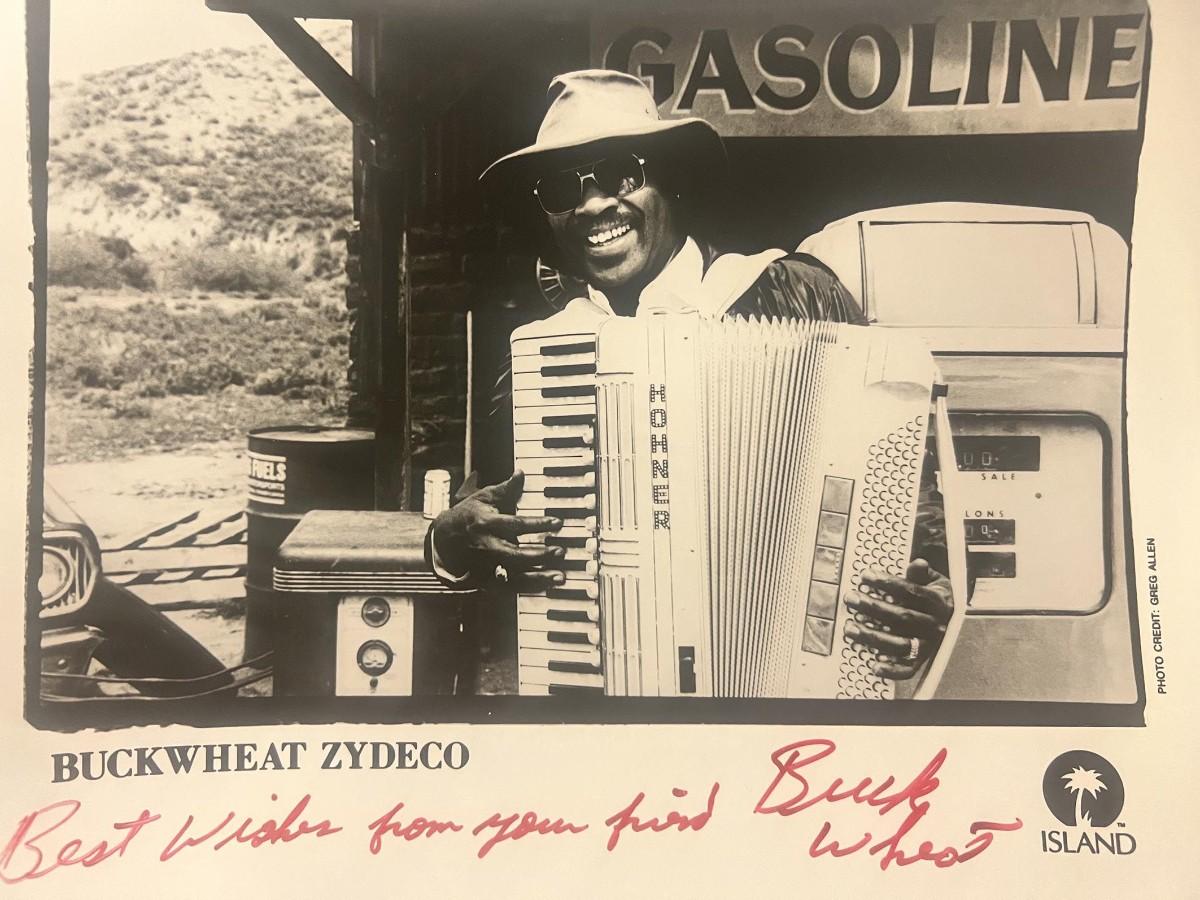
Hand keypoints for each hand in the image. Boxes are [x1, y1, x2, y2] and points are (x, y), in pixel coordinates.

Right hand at [430, 470, 564, 590]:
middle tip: (560, 551)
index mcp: (487, 523)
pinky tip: (546, 585)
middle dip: (538, 555)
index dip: (536, 524)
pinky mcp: (485, 579)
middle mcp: (486, 546)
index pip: (514, 524)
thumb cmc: (469, 514)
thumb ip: (506, 489)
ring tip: (559, 577)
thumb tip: (521, 473)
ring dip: (537, 578)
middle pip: (513, 554)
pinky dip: (527, 588)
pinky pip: (509, 588)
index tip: (557, 523)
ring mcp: (485, 565)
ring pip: (512, 576)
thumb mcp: (484, 497)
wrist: (444, 538)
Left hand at [843, 559, 953, 680]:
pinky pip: (908, 669)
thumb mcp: (934, 580)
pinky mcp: (922, 660)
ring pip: (901, 644)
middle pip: (902, 617)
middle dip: (873, 607)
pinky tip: (873, 665)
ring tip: (849, 627)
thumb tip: (918, 563)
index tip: (865, 575)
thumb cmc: (935, 596)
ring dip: (873, 637)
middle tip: (850, 598)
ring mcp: (929, 644)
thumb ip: (922, 574)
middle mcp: (936, 625)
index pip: (911, 591)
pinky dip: (892, 671)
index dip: (887, 582)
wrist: (953, 618)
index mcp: (938, 602)